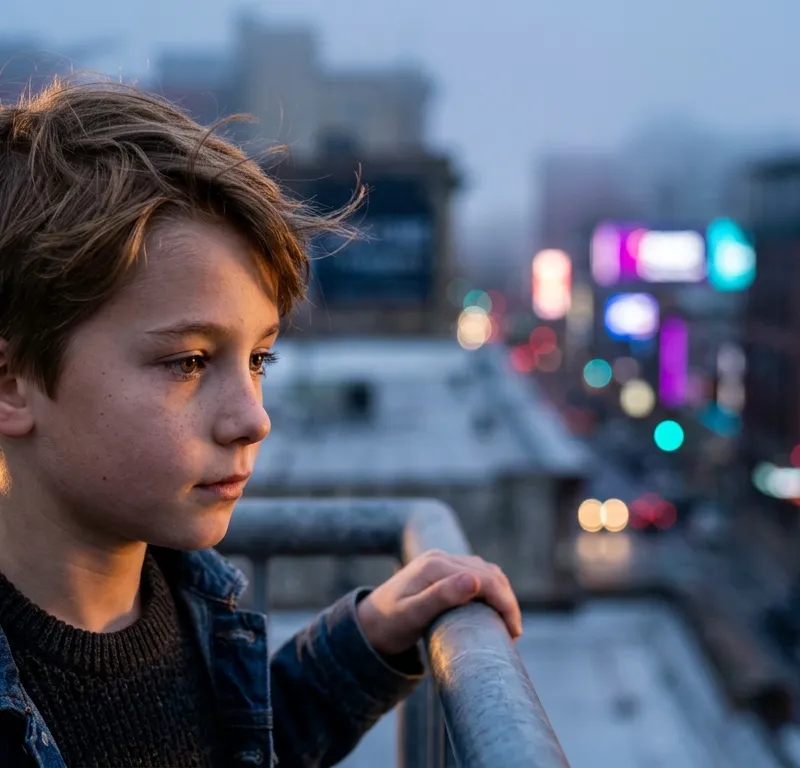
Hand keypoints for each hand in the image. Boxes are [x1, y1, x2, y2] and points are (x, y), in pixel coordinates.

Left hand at [356, 549, 521, 656]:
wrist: (367, 623)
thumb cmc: (388, 625)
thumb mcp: (412, 616)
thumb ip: (441, 597)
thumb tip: (474, 581)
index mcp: (436, 566)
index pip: (485, 579)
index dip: (505, 603)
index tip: (514, 632)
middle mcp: (440, 557)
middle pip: (489, 573)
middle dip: (507, 601)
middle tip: (514, 633)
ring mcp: (441, 561)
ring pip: (486, 570)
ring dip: (501, 593)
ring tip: (507, 623)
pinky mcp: (442, 569)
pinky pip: (476, 573)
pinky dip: (490, 588)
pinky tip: (493, 608)